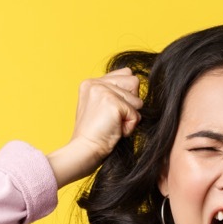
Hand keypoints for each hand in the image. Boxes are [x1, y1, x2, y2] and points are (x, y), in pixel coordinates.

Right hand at [49, 67, 143, 185]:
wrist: (85, 150)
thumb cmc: (95, 135)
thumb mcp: (101, 107)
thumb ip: (114, 92)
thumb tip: (135, 82)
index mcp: (91, 82)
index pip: (126, 73)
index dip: (127, 94)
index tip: (112, 111)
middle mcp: (96, 82)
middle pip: (134, 82)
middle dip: (130, 104)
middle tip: (112, 118)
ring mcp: (103, 91)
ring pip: (137, 100)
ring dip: (129, 117)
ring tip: (112, 125)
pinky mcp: (113, 103)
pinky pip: (136, 115)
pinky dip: (129, 127)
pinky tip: (114, 130)